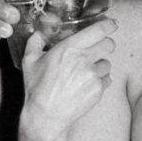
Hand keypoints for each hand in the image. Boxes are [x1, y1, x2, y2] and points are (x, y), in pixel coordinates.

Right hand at [18, 18, 115, 140]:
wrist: (46, 116)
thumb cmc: (36, 88)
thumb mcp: (29, 61)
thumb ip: (35, 42)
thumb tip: (39, 33)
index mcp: (69, 48)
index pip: (98, 30)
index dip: (109, 25)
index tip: (112, 24)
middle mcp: (84, 59)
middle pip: (109, 44)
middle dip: (106, 44)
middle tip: (99, 48)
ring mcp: (93, 76)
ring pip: (107, 63)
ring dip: (100, 65)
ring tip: (86, 72)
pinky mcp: (98, 90)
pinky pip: (107, 79)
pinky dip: (100, 81)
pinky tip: (86, 85)